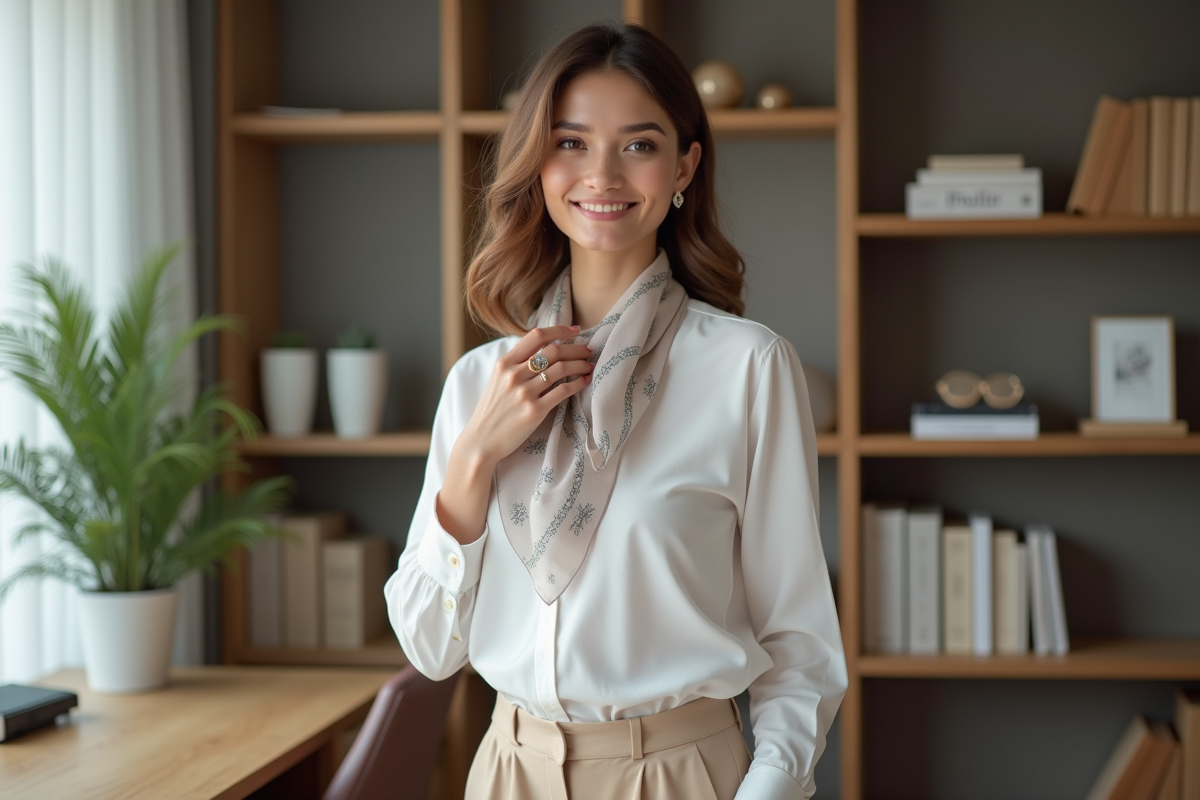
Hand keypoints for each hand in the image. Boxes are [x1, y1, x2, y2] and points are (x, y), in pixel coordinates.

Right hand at [437, 326, 592, 543]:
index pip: (536, 336)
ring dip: (580, 364)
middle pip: (553, 351)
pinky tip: (584, 381)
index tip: (575, 331)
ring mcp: (524, 393)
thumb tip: (544, 349)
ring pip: (561, 369)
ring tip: (589, 365)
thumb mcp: (497, 380)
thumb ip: (516, 364)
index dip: (559, 330)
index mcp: (504, 363)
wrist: (481, 441)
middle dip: (575, 348)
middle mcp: (513, 375)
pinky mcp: (534, 411)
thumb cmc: (492, 411)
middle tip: (587, 350)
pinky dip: (577, 383)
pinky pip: (563, 391)